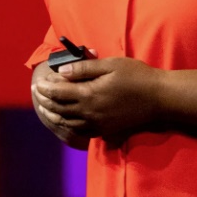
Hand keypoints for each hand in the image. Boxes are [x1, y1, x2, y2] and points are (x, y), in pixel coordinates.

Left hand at [32, 56, 164, 141]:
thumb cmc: (136, 77)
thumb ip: (84, 69)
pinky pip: (81, 131)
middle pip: (60, 109)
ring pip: (68, 123)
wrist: (159, 99)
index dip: (46, 88)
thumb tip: (62, 71)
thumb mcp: (110, 65)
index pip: (58, 93)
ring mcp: (98, 124)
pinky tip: (67, 120)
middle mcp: (89, 113)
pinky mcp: (105, 131)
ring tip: (46, 109)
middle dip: (46, 101)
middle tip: (38, 94)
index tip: (38, 83)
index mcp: (89, 95)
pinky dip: (69, 125)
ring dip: (54, 115)